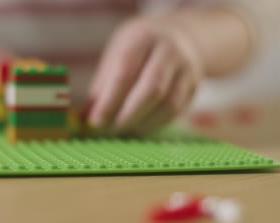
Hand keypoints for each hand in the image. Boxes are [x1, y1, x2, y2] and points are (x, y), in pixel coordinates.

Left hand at [87, 15, 202, 134]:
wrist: (180, 37)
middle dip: (127, 115)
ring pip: (167, 104)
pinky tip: (139, 126)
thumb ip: (102, 86)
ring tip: (122, 129)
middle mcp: (169, 50)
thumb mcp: (116, 55)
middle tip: (109, 129)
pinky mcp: (193, 87)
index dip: (109, 101)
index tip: (95, 121)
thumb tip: (86, 119)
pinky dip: (154, 124)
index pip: (125, 72)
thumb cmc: (138, 49)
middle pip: (151, 90)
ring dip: (142, 123)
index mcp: (143, 37)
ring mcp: (186, 69)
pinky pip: (174, 112)